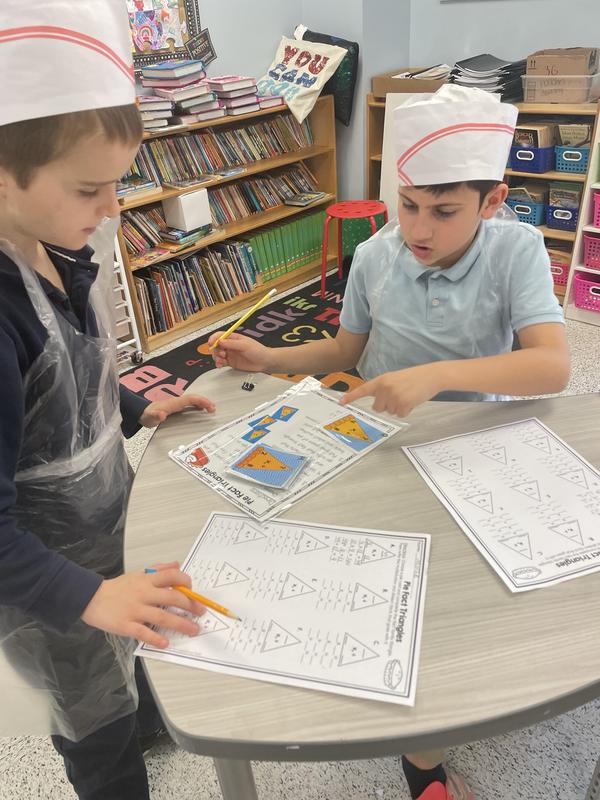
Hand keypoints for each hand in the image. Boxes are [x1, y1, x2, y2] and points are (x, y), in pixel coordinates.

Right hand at [81, 562, 206, 647]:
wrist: (92, 598)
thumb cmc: (118, 587)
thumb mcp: (138, 573)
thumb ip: (159, 569)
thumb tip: (177, 565)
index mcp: (147, 579)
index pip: (172, 576)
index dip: (186, 582)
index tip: (193, 590)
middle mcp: (143, 593)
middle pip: (172, 598)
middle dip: (190, 605)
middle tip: (200, 612)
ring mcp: (135, 610)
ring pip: (162, 616)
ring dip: (181, 624)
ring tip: (193, 629)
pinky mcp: (126, 625)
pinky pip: (144, 632)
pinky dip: (156, 638)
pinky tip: (166, 642)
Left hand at [140, 394, 214, 427]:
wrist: (140, 413)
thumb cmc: (146, 416)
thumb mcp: (150, 418)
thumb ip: (156, 416)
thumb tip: (162, 414)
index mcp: (173, 403)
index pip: (190, 398)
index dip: (201, 401)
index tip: (209, 406)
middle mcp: (176, 402)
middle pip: (194, 398)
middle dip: (205, 402)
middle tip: (214, 409)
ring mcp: (176, 404)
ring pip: (192, 400)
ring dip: (202, 403)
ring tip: (211, 409)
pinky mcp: (175, 407)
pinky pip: (189, 404)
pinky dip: (197, 405)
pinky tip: (200, 410)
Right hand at [208, 331, 272, 372]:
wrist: (265, 362)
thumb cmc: (258, 351)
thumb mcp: (245, 345)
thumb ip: (232, 343)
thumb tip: (220, 341)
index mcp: (233, 338)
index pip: (220, 335)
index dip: (214, 338)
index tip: (211, 343)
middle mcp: (230, 345)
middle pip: (217, 346)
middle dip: (216, 350)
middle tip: (222, 354)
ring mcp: (230, 354)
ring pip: (217, 354)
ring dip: (216, 357)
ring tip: (221, 361)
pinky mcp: (231, 362)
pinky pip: (221, 362)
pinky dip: (219, 363)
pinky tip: (220, 365)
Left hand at [341, 364, 443, 417]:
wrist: (432, 375)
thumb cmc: (414, 378)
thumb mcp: (394, 379)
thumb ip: (383, 388)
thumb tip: (377, 404)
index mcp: (381, 380)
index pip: (363, 389)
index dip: (351, 397)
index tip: (341, 402)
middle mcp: (385, 388)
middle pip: (377, 408)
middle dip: (387, 405)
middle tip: (399, 395)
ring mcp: (394, 396)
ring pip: (389, 412)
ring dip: (398, 407)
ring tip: (407, 396)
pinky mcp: (403, 403)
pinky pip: (400, 415)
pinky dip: (406, 411)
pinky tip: (412, 400)